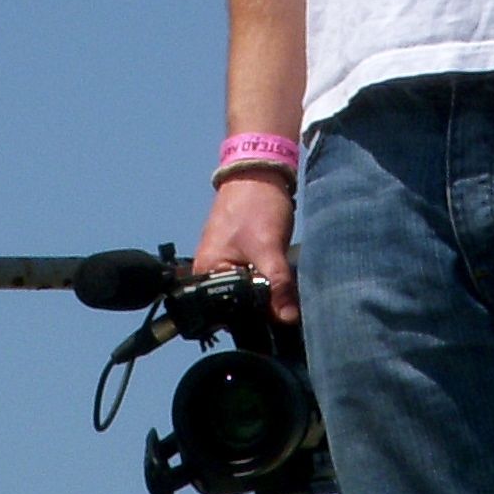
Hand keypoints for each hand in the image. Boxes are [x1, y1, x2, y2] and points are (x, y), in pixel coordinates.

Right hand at [190, 172, 298, 322]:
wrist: (260, 171)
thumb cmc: (255, 207)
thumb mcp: (268, 249)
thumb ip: (276, 287)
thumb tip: (287, 320)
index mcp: (206, 273)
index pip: (227, 313)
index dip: (254, 319)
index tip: (278, 321)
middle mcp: (209, 271)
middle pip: (237, 304)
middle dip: (261, 307)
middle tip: (286, 309)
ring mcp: (224, 262)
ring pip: (247, 292)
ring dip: (266, 294)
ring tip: (286, 297)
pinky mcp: (239, 254)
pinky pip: (251, 278)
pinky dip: (266, 280)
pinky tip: (281, 281)